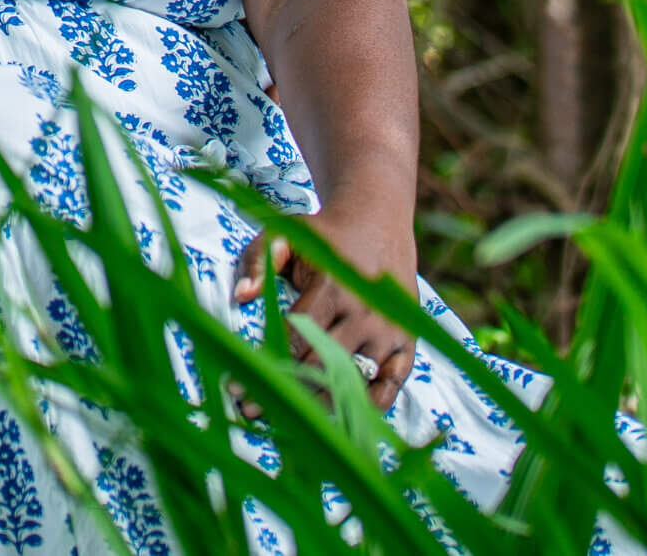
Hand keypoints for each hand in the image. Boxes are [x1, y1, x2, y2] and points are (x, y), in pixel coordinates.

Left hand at [230, 197, 417, 414]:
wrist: (379, 223)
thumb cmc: (323, 236)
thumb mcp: (286, 235)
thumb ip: (259, 261)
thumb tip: (240, 298)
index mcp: (334, 289)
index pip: (297, 340)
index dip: (268, 367)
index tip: (239, 388)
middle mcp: (365, 315)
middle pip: (323, 368)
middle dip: (287, 392)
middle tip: (252, 410)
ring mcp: (390, 332)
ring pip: (354, 383)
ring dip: (319, 406)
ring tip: (287, 423)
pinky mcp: (407, 344)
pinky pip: (390, 388)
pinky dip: (367, 408)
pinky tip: (338, 421)